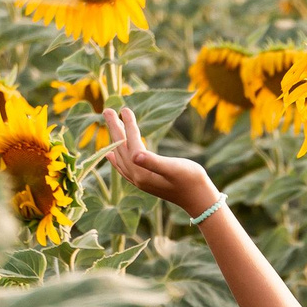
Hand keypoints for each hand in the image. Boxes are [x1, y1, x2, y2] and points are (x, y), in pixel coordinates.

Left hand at [99, 107, 218, 217]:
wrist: (198, 198)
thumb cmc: (190, 180)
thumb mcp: (174, 168)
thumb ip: (154, 162)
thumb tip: (135, 155)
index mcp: (142, 172)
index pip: (131, 143)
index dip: (128, 125)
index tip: (125, 109)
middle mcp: (136, 177)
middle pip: (121, 149)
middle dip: (115, 128)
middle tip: (107, 110)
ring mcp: (139, 181)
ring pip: (121, 156)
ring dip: (115, 139)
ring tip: (112, 124)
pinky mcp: (144, 182)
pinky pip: (124, 168)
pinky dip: (116, 159)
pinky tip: (111, 155)